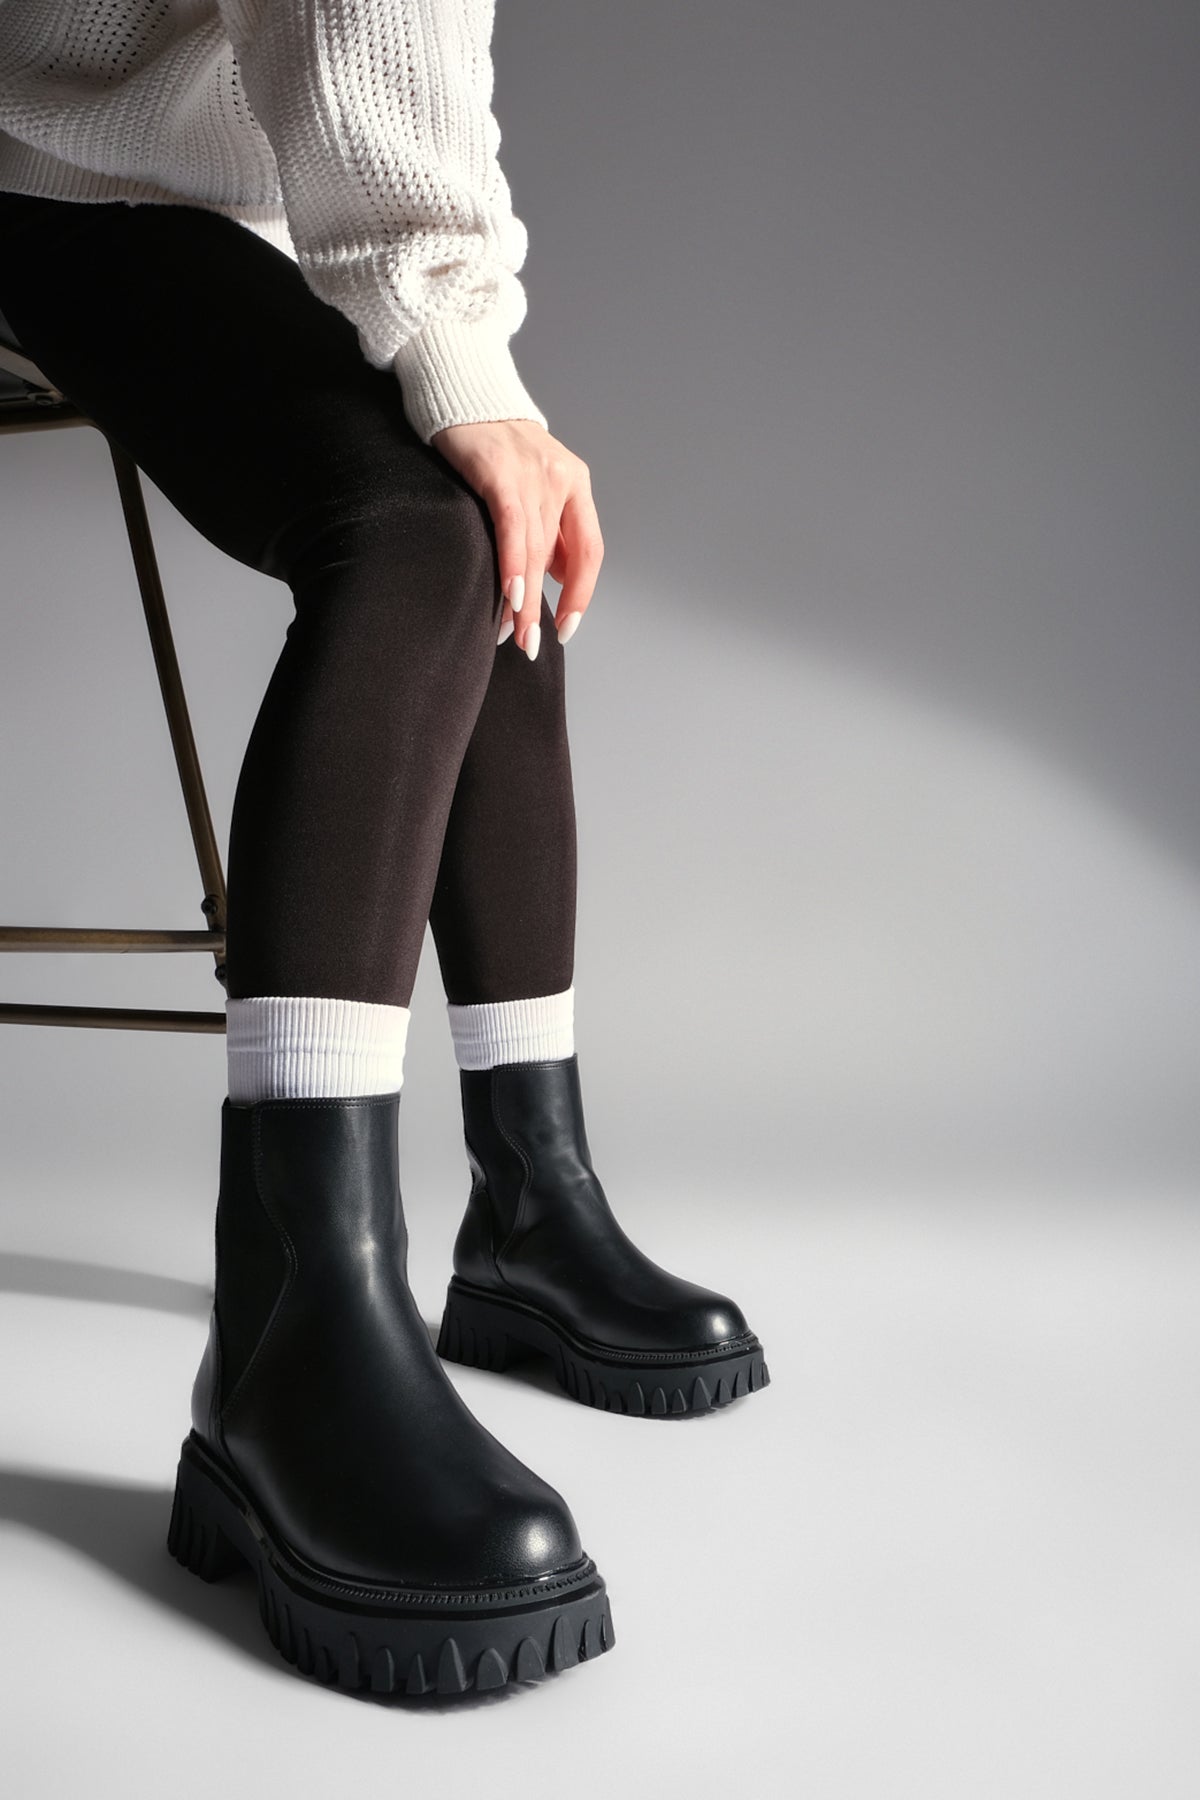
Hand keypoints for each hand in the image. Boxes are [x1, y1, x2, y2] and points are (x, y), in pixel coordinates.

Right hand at [429, 418, 603, 659]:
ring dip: (524, 600)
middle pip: (560, 558)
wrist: (461, 386)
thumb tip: (555, 575)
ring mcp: (534, 473)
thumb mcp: (531, 481)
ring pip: (535, 550)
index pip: (589, 551)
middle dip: (544, 608)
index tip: (566, 628)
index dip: (581, 594)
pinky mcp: (500, 471)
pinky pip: (513, 528)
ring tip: (514, 635)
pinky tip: (511, 597)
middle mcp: (562, 479)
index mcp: (575, 484)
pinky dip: (514, 566)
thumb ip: (546, 524)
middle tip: (532, 645)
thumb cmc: (491, 441)